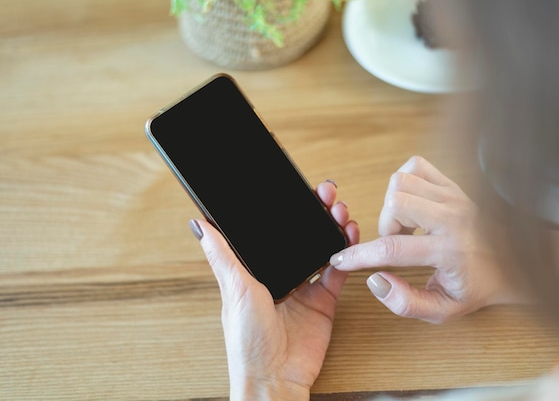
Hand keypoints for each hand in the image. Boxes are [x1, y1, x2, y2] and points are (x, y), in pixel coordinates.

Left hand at [190, 180, 358, 400]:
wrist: (275, 378)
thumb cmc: (247, 342)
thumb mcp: (234, 291)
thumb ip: (223, 256)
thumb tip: (200, 225)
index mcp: (256, 270)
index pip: (274, 231)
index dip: (287, 209)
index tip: (298, 189)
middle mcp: (282, 275)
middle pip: (302, 235)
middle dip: (316, 212)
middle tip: (327, 193)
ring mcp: (304, 287)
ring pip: (323, 248)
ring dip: (332, 228)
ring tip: (341, 211)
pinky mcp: (324, 301)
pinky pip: (338, 272)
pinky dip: (346, 255)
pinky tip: (349, 238)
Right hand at [330, 156, 523, 323]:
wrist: (516, 263)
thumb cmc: (478, 287)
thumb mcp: (444, 310)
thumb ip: (406, 303)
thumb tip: (375, 281)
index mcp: (450, 251)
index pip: (392, 248)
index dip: (358, 255)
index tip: (341, 259)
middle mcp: (452, 218)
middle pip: (395, 202)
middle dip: (383, 225)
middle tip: (395, 243)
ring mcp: (453, 197)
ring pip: (401, 181)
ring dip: (392, 205)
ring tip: (405, 226)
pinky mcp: (453, 185)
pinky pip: (415, 166)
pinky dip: (403, 182)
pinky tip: (411, 205)